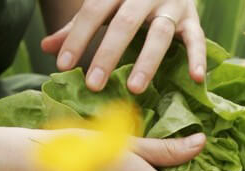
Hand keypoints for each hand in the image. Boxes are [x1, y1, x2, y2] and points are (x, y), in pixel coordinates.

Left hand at [41, 0, 205, 93]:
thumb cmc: (131, 0)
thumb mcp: (105, 6)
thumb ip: (79, 26)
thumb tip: (47, 47)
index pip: (94, 12)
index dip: (77, 37)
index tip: (62, 65)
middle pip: (125, 23)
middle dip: (108, 54)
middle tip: (94, 84)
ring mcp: (171, 6)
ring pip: (159, 34)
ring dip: (146, 61)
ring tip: (134, 88)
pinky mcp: (193, 19)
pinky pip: (197, 39)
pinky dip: (197, 58)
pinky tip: (196, 78)